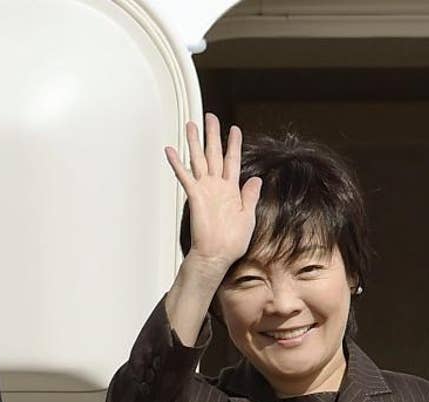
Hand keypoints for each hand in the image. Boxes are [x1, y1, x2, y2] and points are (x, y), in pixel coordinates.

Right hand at [164, 113, 261, 282]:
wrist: (217, 256)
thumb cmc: (232, 242)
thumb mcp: (249, 216)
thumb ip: (251, 196)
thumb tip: (257, 179)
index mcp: (231, 190)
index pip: (233, 160)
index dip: (234, 144)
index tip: (235, 129)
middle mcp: (217, 186)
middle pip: (214, 153)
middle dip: (212, 134)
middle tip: (210, 117)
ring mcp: (204, 190)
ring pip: (199, 159)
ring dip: (195, 142)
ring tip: (191, 125)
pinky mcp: (194, 196)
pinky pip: (185, 176)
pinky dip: (177, 163)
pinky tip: (171, 150)